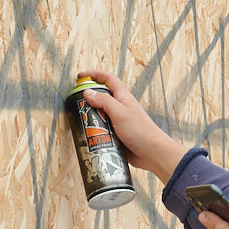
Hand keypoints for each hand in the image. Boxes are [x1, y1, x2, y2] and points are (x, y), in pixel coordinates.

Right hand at [78, 67, 185, 182]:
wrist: (152, 153)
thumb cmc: (141, 131)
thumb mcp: (120, 112)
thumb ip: (104, 101)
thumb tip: (88, 92)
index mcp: (123, 97)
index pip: (108, 79)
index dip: (94, 74)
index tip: (81, 76)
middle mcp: (120, 107)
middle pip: (100, 97)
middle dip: (88, 99)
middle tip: (77, 104)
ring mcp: (117, 121)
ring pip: (99, 115)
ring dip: (90, 117)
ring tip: (81, 122)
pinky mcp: (116, 134)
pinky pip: (101, 130)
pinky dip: (94, 131)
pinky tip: (88, 136)